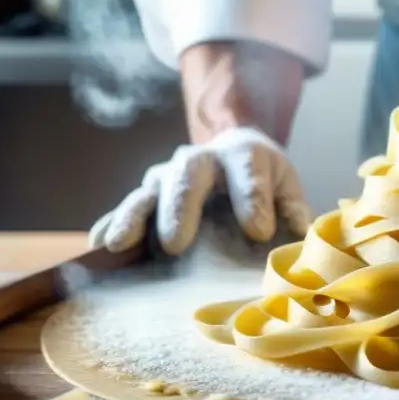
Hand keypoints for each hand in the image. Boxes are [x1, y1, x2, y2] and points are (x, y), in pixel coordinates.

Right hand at [89, 126, 310, 254]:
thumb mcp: (286, 185)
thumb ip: (293, 208)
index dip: (254, 200)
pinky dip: (109, 225)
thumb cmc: (266, 180)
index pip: (249, 172)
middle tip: (177, 243)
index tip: (260, 232)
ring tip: (118, 243)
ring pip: (148, 192)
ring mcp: (169, 176)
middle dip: (181, 209)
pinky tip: (98, 246)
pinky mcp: (148, 195)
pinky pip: (124, 208)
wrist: (235, 153)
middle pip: (188, 178)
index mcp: (244, 155)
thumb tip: (300, 236)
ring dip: (132, 217)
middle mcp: (202, 160)